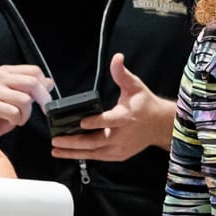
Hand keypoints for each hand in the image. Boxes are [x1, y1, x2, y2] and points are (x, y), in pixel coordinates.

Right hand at [0, 64, 51, 139]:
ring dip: (25, 114)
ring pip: (25, 99)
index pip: (34, 71)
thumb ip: (32, 89)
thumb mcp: (18, 98)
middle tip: (44, 110)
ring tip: (17, 117)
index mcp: (6, 72)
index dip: (45, 86)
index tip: (47, 98)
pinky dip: (16, 120)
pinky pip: (14, 112)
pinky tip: (8, 120)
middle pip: (32, 82)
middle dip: (42, 99)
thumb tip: (49, 82)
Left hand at [51, 55, 170, 162]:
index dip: (96, 122)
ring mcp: (120, 148)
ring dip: (73, 152)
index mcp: (126, 117)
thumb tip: (117, 58)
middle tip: (56, 139)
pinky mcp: (118, 155)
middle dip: (74, 141)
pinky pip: (98, 157)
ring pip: (94, 152)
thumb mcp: (135, 86)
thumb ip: (122, 74)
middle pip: (96, 141)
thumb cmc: (145, 105)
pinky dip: (82, 156)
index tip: (81, 122)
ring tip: (56, 149)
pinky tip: (68, 153)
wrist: (160, 126)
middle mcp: (122, 135)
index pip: (109, 121)